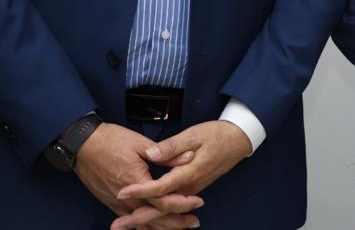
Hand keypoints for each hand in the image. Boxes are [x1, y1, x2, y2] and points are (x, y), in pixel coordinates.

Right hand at [74, 123, 202, 227]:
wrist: (83, 144)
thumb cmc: (111, 140)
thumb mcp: (140, 143)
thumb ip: (166, 154)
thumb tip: (188, 157)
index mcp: (135, 180)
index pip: (163, 200)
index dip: (182, 203)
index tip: (198, 202)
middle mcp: (126, 197)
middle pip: (154, 217)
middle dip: (176, 222)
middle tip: (194, 222)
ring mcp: (116, 202)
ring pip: (141, 222)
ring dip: (161, 226)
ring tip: (179, 227)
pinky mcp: (110, 202)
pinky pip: (129, 220)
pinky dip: (143, 226)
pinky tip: (153, 228)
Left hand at [112, 120, 251, 227]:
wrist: (238, 141)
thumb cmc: (217, 135)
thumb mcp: (195, 135)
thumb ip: (173, 146)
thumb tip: (152, 154)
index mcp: (188, 173)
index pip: (161, 188)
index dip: (140, 191)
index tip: (122, 192)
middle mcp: (189, 187)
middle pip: (161, 208)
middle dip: (138, 218)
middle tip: (116, 225)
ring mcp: (191, 190)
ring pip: (166, 212)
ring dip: (145, 221)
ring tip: (123, 225)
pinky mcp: (191, 190)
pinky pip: (171, 209)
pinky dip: (157, 217)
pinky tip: (144, 220)